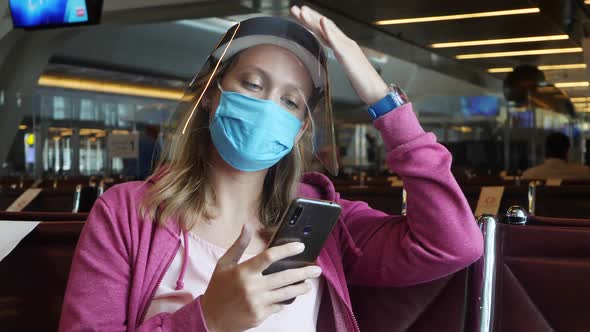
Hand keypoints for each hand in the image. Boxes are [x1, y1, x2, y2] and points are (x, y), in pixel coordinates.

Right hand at [200, 225, 322, 331]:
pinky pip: (279, 305)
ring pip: (286, 293)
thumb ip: (239, 245)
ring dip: (301, 287)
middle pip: (284, 277)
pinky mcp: (260, 315)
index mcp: (243, 271)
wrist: (211, 318)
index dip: (287, 250)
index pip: (269, 257)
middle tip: (316, 269)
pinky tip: (293, 296)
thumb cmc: (218, 288)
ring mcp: (257, 303)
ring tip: (309, 283)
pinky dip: (287, 300)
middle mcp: (252, 287)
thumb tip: (247, 225)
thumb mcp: (224, 264)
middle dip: (304, 272)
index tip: (300, 246)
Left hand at [291, 5, 388, 105]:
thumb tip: (334, 56)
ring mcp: (347, 47)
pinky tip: (322, 21)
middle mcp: (346, 43)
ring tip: (302, 11)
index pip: (325, 32)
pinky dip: (329, 30)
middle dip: (309, 17)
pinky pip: (337, 40)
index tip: (301, 16)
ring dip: (314, 19)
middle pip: (325, 27)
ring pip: (329, 30)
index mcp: (344, 47)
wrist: (376, 90)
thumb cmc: (363, 83)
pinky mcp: (348, 55)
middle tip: (295, 9)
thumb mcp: (348, 69)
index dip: (313, 22)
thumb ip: (341, 60)